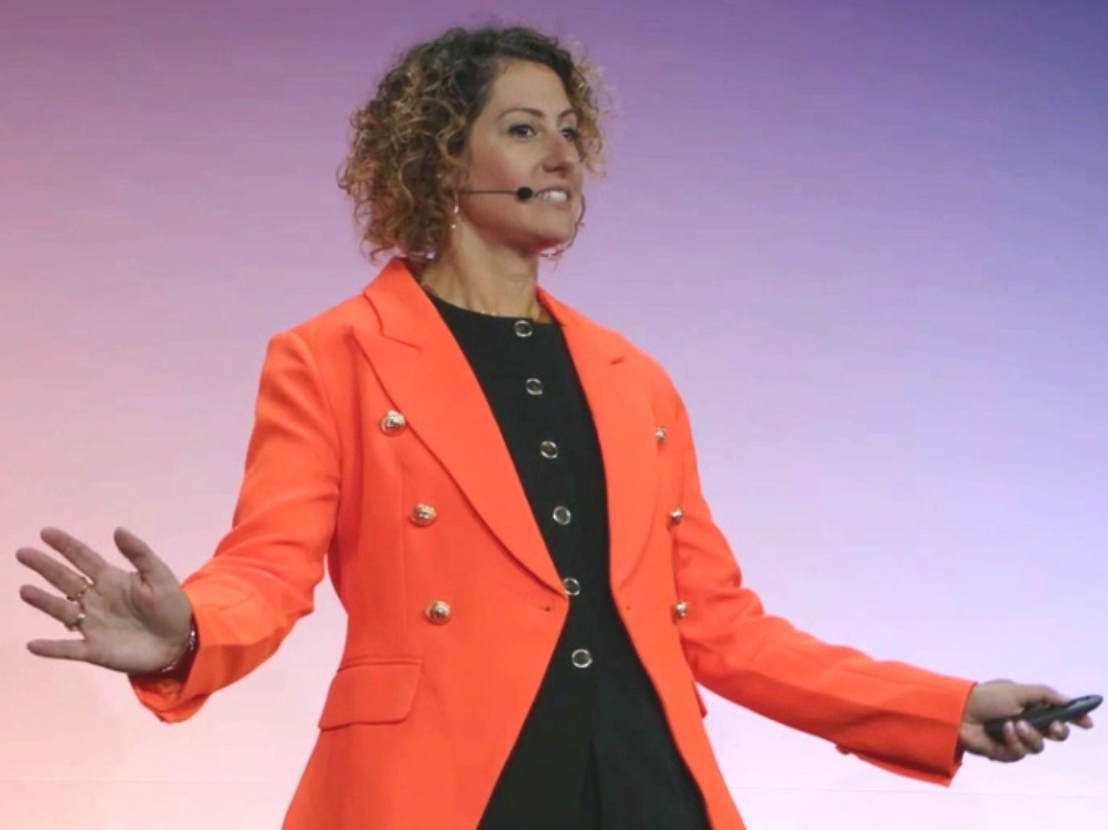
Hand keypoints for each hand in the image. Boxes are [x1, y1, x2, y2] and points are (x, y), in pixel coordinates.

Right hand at [16, 527, 193, 673]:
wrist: (180, 641)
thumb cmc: (169, 605)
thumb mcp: (159, 575)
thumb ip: (139, 553)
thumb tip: (117, 529)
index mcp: (111, 580)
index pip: (84, 558)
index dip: (66, 546)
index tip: (46, 532)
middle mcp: (96, 600)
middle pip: (65, 580)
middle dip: (45, 567)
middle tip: (23, 553)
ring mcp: (92, 624)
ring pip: (62, 612)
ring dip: (43, 602)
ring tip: (25, 591)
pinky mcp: (94, 650)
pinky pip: (68, 649)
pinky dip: (51, 648)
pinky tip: (33, 645)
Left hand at [959, 679, 1094, 761]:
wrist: (957, 712)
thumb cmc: (986, 697)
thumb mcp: (1016, 690)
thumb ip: (1044, 694)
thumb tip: (1069, 701)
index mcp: (1029, 705)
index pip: (1057, 713)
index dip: (1073, 718)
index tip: (1086, 722)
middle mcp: (1025, 722)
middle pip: (1055, 734)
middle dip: (1058, 731)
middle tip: (1053, 727)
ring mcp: (1015, 738)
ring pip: (1038, 746)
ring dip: (1030, 735)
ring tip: (1014, 724)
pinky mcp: (1004, 751)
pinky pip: (1020, 753)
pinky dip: (1013, 742)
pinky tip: (1003, 732)